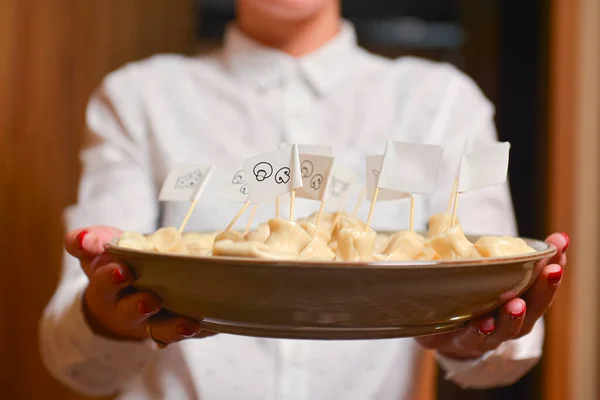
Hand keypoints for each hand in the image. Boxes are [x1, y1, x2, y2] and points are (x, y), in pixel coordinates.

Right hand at [65, 226, 214, 346]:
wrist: (120, 299)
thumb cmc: (111, 266)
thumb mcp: (95, 251)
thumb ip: (85, 241)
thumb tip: (83, 239)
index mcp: (105, 288)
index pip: (104, 284)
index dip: (111, 278)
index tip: (121, 270)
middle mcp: (126, 310)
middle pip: (131, 313)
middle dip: (139, 306)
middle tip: (151, 300)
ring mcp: (151, 323)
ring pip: (161, 330)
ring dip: (174, 328)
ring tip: (189, 324)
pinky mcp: (173, 328)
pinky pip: (188, 332)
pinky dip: (202, 330)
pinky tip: (215, 324)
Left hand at [416, 232, 568, 359]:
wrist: (443, 333)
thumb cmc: (477, 299)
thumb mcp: (494, 276)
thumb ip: (516, 256)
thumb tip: (552, 236)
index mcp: (524, 304)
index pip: (543, 284)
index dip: (553, 266)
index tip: (560, 247)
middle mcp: (512, 322)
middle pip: (533, 308)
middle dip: (543, 289)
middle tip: (551, 271)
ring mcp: (490, 335)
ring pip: (506, 329)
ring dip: (512, 316)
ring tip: (516, 304)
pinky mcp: (463, 341)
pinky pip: (472, 338)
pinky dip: (478, 331)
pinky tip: (482, 322)